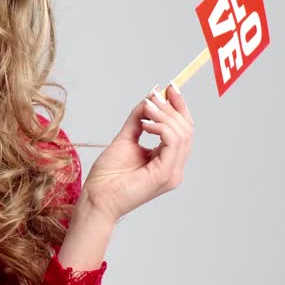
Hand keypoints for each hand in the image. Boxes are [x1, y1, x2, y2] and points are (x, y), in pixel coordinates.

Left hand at [80, 82, 194, 222]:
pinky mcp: (165, 175)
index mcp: (168, 161)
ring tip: (146, 109)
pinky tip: (145, 124)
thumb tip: (152, 96)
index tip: (171, 87)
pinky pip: (173, 142)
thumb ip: (139, 118)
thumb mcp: (126, 138)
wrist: (96, 197)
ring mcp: (172, 173)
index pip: (184, 130)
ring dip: (164, 115)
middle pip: (187, 129)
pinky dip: (161, 126)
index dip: (180, 107)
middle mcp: (175, 168)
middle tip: (153, 97)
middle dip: (171, 108)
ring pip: (182, 133)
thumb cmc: (108, 174)